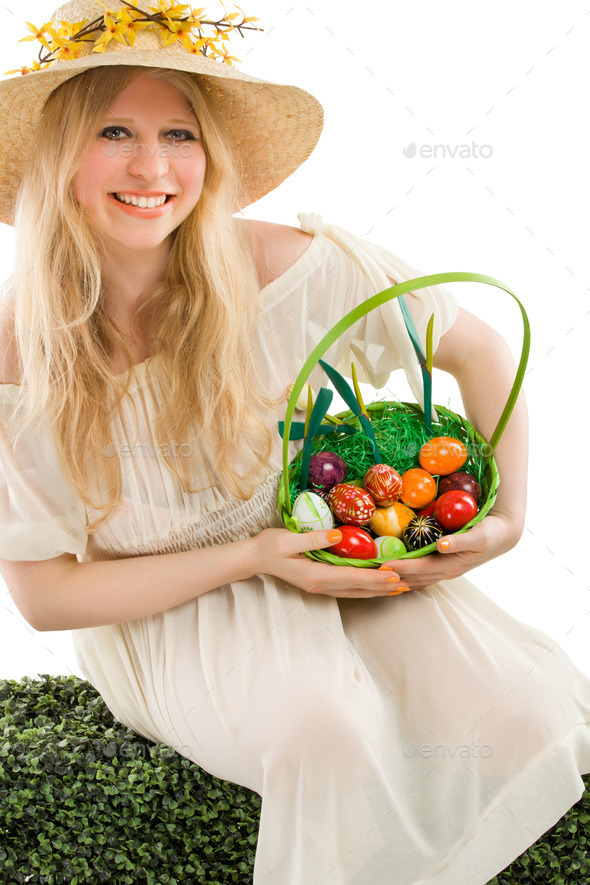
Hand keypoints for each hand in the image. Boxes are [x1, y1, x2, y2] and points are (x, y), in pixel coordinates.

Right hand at [249, 527, 410, 598]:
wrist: (254, 558)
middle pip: (358, 589)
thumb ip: (313, 539)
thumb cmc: (269, 546)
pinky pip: (348, 589)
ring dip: (377, 591)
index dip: (374, 577)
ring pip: (355, 592)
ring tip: (399, 588)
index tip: (394, 575)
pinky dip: (366, 589)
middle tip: (407, 584)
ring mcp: (321, 587)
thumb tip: (339, 535)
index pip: (352, 577)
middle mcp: (321, 585)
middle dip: (383, 587)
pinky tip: (376, 586)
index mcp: (315, 575)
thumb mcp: (287, 539)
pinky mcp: (321, 584)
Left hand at [378, 512, 522, 591]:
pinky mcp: (445, 566)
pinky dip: (407, 576)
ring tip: (377, 579)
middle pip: (413, 578)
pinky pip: (422, 575)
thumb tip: (441, 545)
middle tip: (370, 575)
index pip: (418, 569)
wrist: (503, 536)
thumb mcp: (477, 535)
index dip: (399, 568)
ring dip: (397, 580)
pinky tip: (396, 575)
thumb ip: (458, 541)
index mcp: (450, 565)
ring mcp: (445, 571)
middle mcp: (446, 571)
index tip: (381, 566)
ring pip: (416, 580)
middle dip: (392, 577)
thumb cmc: (490, 532)